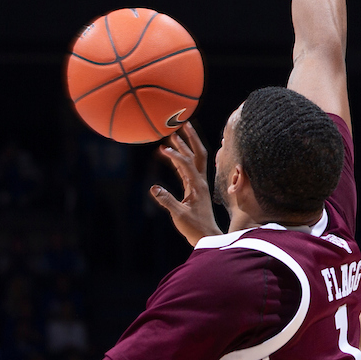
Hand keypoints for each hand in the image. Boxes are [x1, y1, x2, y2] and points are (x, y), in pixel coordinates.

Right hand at [150, 122, 221, 245]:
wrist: (207, 235)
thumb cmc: (194, 227)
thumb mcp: (179, 215)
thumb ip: (167, 201)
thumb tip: (153, 187)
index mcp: (197, 186)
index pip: (186, 164)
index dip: (175, 155)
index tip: (163, 149)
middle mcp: (200, 181)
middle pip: (198, 154)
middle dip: (190, 138)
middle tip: (182, 124)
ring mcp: (199, 183)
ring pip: (194, 159)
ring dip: (186, 146)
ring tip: (175, 135)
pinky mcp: (196, 188)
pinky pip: (188, 168)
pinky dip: (180, 159)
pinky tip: (171, 155)